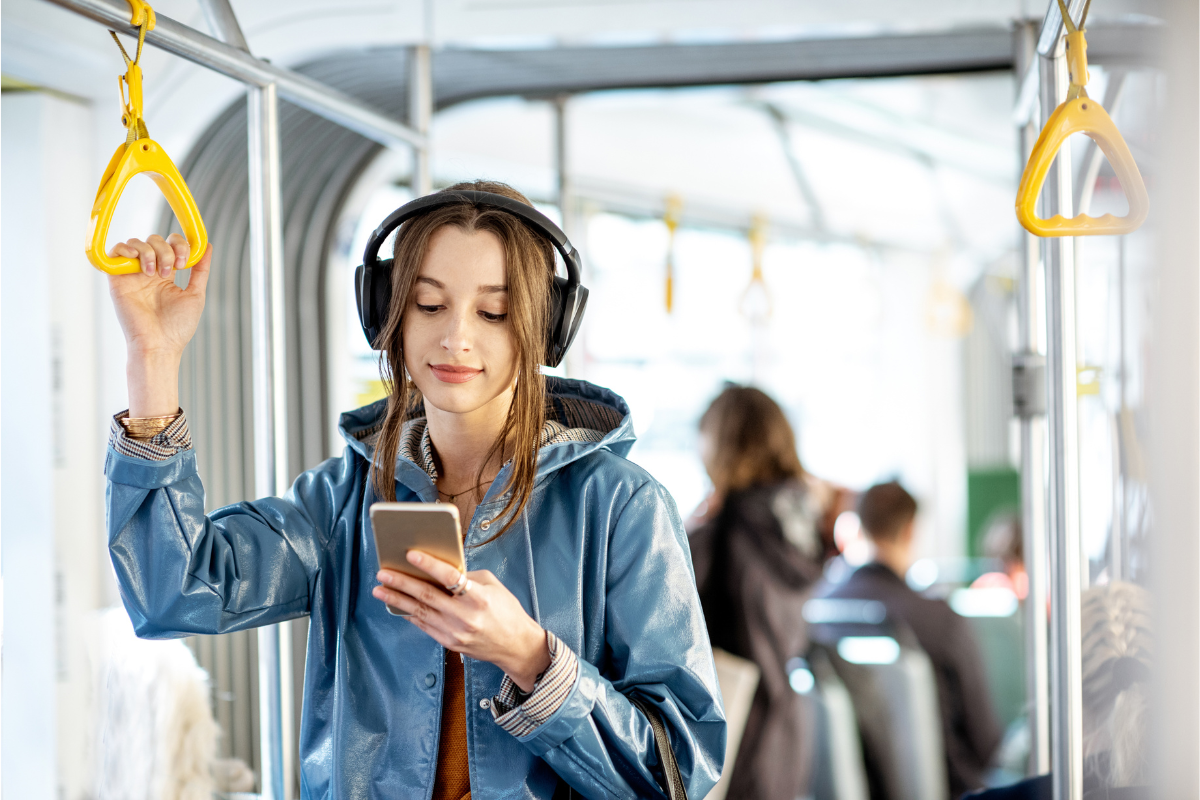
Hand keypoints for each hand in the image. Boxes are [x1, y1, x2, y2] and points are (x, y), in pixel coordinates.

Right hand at [107, 235, 210, 415]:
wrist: (159, 344)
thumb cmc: (177, 327)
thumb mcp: (195, 294)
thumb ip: (201, 270)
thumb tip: (208, 246)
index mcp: (165, 275)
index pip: (170, 244)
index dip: (179, 244)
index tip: (185, 260)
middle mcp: (147, 272)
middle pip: (154, 240)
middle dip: (167, 250)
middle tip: (172, 270)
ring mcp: (132, 274)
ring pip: (137, 242)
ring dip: (150, 251)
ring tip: (155, 272)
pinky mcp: (117, 279)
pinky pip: (114, 252)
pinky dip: (126, 248)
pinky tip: (139, 263)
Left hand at [373, 551, 551, 691]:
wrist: (515, 646)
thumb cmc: (507, 612)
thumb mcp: (493, 586)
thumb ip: (467, 577)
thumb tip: (440, 570)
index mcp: (479, 598)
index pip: (449, 577)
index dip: (428, 565)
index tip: (410, 554)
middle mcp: (465, 617)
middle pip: (427, 596)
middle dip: (402, 583)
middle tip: (383, 572)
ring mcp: (455, 632)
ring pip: (419, 612)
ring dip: (397, 599)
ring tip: (380, 590)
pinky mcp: (449, 643)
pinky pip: (424, 625)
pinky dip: (409, 614)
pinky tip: (397, 606)